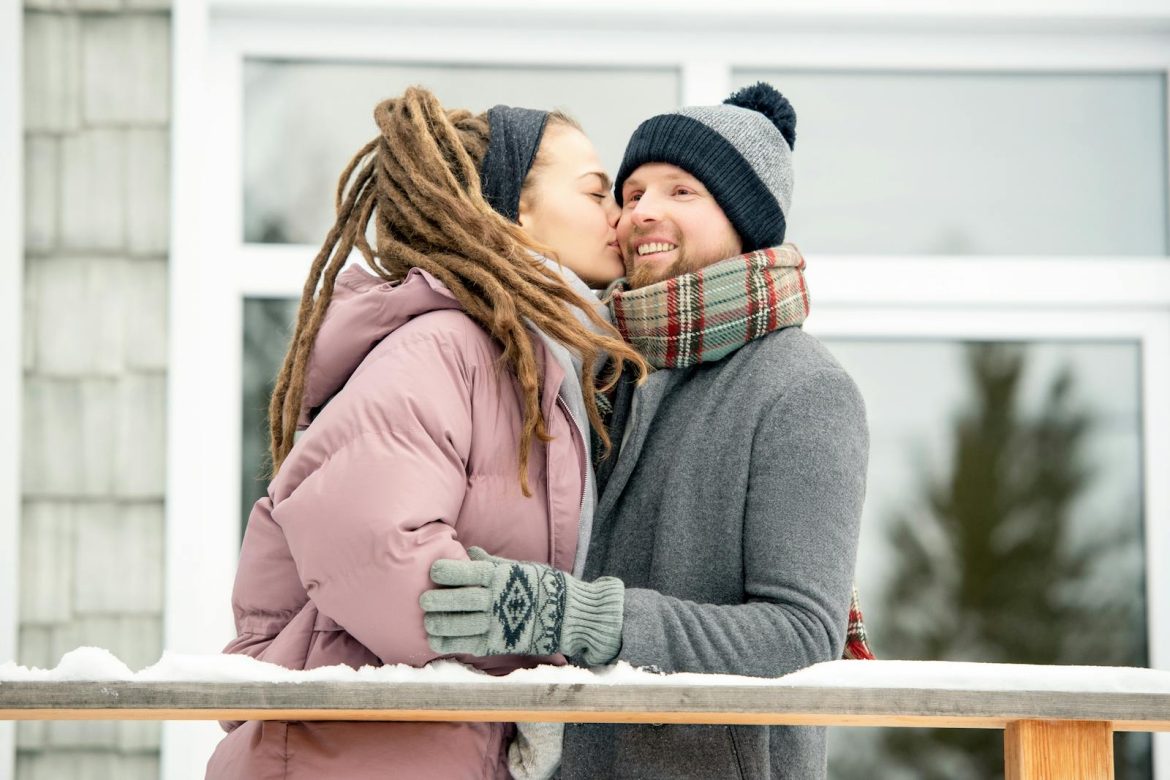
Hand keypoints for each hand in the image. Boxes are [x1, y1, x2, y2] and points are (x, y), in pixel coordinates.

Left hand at [420, 547, 624, 663]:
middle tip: (423, 600)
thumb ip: (492, 563)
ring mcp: (496, 624)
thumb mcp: (520, 567)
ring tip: (427, 621)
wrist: (568, 616)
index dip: (445, 572)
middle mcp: (495, 600)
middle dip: (435, 600)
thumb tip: (469, 551)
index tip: (433, 571)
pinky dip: (448, 643)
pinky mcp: (497, 644)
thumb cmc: (543, 586)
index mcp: (500, 577)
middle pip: (456, 600)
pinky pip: (466, 644)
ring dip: (437, 624)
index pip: (465, 572)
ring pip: (457, 625)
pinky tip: (435, 640)